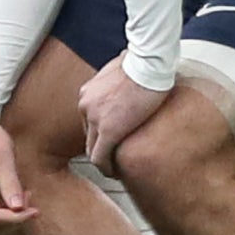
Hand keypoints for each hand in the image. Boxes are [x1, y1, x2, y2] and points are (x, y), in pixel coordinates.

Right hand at [0, 111, 33, 224]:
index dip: (16, 218)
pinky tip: (16, 194)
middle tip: (32, 200)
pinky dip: (3, 206)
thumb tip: (18, 208)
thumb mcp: (2, 155)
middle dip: (14, 216)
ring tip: (27, 194)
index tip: (35, 211)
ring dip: (9, 212)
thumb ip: (10, 183)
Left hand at [79, 59, 168, 173]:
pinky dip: (106, 168)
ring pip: (93, 149)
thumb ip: (117, 77)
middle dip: (100, 148)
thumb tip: (127, 71)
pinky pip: (101, 158)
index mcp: (88, 93)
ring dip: (103, 160)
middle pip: (89, 136)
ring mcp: (94, 119)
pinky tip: (116, 173)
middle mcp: (86, 105)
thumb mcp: (120, 69)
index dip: (100, 133)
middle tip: (114, 157)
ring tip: (115, 168)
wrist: (149, 63)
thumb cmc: (142, 61)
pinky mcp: (109, 131)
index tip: (111, 140)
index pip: (89, 120)